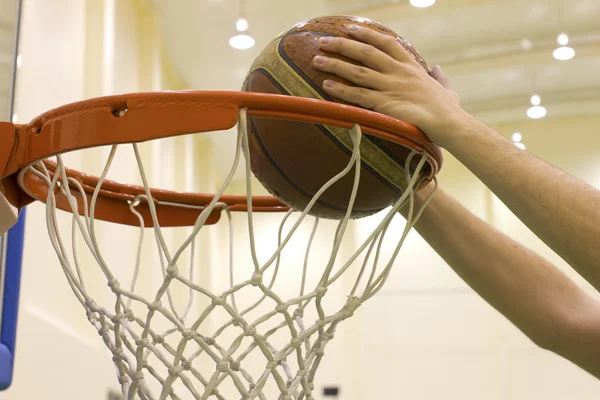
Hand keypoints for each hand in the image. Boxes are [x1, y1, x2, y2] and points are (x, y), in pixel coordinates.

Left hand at [312, 25, 469, 146]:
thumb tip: (437, 69)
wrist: (449, 124)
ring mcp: (390, 87)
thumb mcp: (447, 88)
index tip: (350, 28)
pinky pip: (357, 95)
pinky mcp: (384, 104)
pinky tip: (326, 85)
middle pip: (366, 52)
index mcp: (411, 66)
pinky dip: (341, 89)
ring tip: (317, 60)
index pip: (386, 42)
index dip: (366, 34)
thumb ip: (440, 78)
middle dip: (342, 45)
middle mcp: (398, 72)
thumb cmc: (449, 110)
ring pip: (357, 71)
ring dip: (335, 65)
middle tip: (323, 41)